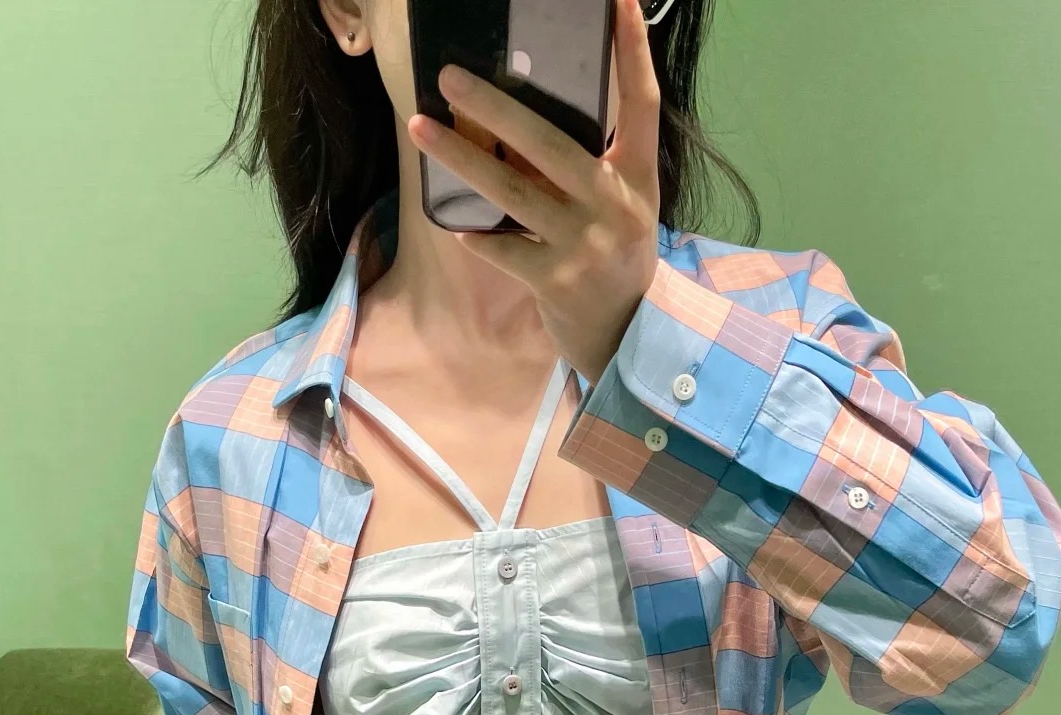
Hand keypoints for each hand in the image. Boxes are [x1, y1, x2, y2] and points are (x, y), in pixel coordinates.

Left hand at [407, 0, 661, 384]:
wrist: (628, 335)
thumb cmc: (617, 257)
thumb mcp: (623, 202)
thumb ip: (593, 161)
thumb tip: (527, 117)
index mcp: (638, 175)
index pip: (640, 100)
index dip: (632, 49)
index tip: (620, 0)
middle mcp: (615, 204)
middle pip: (549, 142)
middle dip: (494, 107)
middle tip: (449, 77)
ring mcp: (584, 245)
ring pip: (513, 191)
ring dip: (461, 158)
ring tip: (420, 127)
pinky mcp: (556, 282)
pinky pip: (503, 249)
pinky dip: (476, 234)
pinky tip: (453, 220)